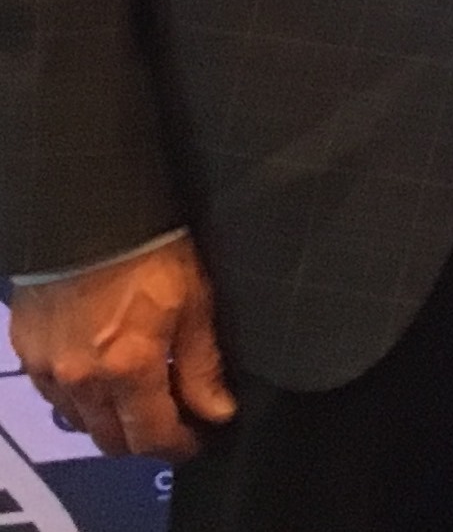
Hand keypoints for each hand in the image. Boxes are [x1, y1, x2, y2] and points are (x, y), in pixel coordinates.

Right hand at [4, 235, 231, 461]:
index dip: (178, 445)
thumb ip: (201, 364)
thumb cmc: (148, 250)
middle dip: (143, 441)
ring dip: (109, 422)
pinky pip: (53, 396)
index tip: (197, 440)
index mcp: (128, 369)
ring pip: (79, 422)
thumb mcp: (193, 303)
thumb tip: (217, 410)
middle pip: (111, 439)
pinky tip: (100, 379)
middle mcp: (81, 379)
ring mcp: (47, 368)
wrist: (86, 214)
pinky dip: (79, 399)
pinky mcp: (26, 350)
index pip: (151, 436)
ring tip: (138, 401)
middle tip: (171, 424)